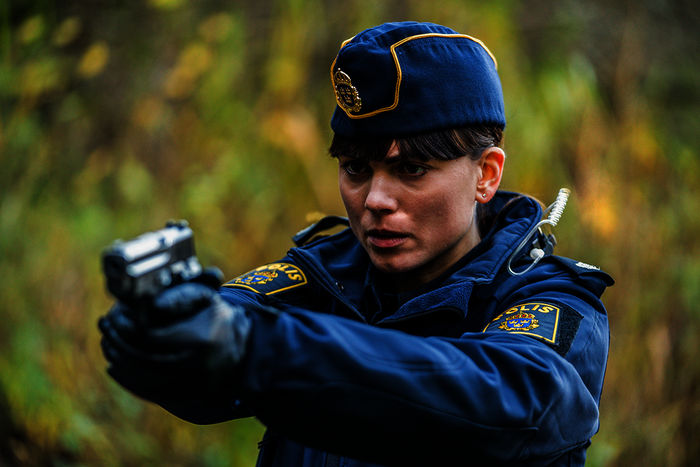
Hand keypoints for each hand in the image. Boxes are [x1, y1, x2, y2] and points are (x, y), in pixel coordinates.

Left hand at [98, 281, 251, 404]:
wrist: (245, 352)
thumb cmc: (221, 320)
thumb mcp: (207, 299)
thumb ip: (180, 295)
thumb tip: (146, 300)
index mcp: (199, 339)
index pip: (149, 337)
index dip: (126, 327)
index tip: (114, 313)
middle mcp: (193, 366)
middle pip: (140, 358)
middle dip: (117, 340)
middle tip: (105, 324)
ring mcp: (188, 386)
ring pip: (140, 376)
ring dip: (118, 358)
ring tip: (107, 341)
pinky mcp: (183, 397)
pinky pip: (148, 391)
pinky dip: (127, 378)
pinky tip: (113, 364)